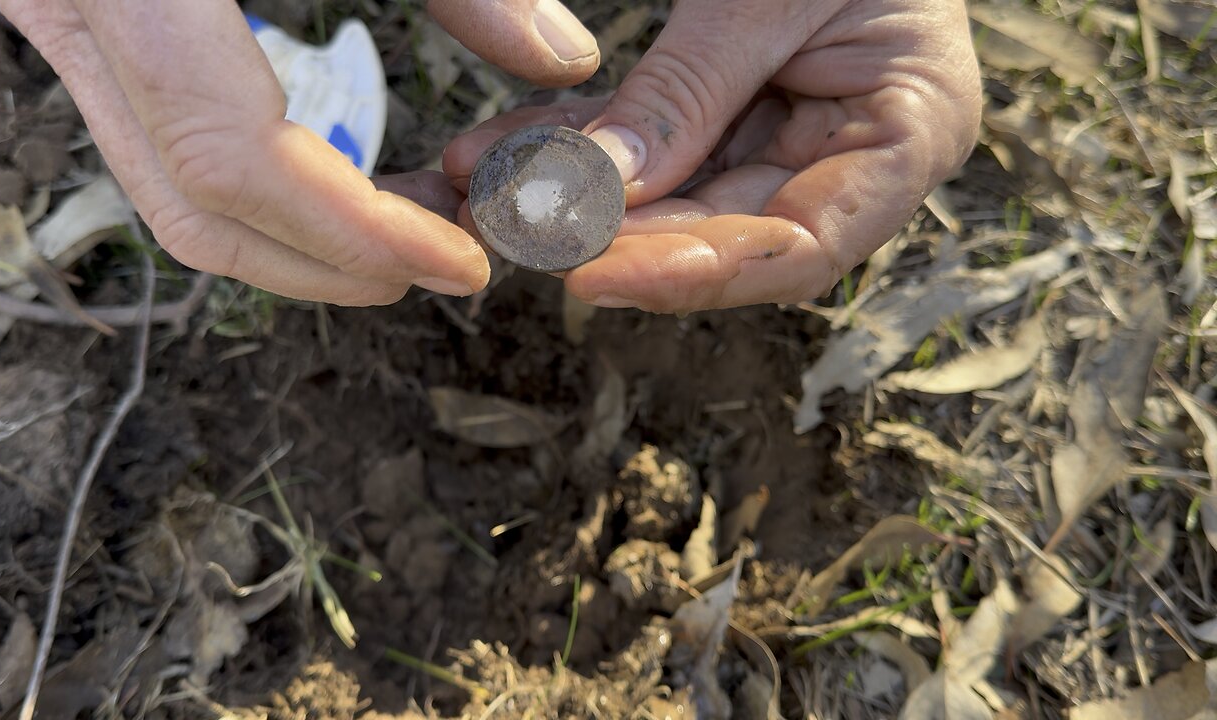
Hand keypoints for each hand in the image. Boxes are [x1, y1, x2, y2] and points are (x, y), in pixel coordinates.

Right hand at [0, 0, 604, 305]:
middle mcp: (69, 4)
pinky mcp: (86, 23)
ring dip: (306, 240)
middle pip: (196, 210)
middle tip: (451, 259)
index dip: (357, 235)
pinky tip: (359, 179)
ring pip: (173, 194)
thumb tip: (565, 58)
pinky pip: (168, 146)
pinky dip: (271, 191)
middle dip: (334, 263)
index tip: (462, 263)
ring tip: (420, 226)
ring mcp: (61, 20)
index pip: (238, 159)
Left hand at [444, 0, 982, 312]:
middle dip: (617, 235)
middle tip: (522, 234)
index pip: (802, 246)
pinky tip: (503, 151)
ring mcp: (789, 131)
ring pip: (674, 194)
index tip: (598, 276)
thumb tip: (597, 191)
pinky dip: (581, 143)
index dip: (700, 273)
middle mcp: (851, 151)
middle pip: (725, 229)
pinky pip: (653, 142)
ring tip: (490, 193)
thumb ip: (688, 92)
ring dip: (580, 195)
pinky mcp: (732, 108)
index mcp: (909, 130)